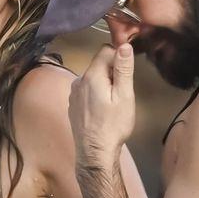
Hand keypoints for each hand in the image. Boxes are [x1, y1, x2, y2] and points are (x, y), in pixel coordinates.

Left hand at [70, 42, 134, 164]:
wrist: (95, 153)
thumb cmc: (113, 125)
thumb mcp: (124, 96)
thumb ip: (123, 69)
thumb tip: (124, 45)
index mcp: (91, 75)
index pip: (106, 50)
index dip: (119, 58)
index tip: (126, 75)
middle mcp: (78, 80)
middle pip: (98, 65)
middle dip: (112, 74)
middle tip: (121, 95)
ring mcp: (73, 94)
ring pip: (92, 78)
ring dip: (103, 85)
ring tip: (111, 105)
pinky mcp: (72, 105)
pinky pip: (86, 91)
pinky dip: (95, 96)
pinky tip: (101, 112)